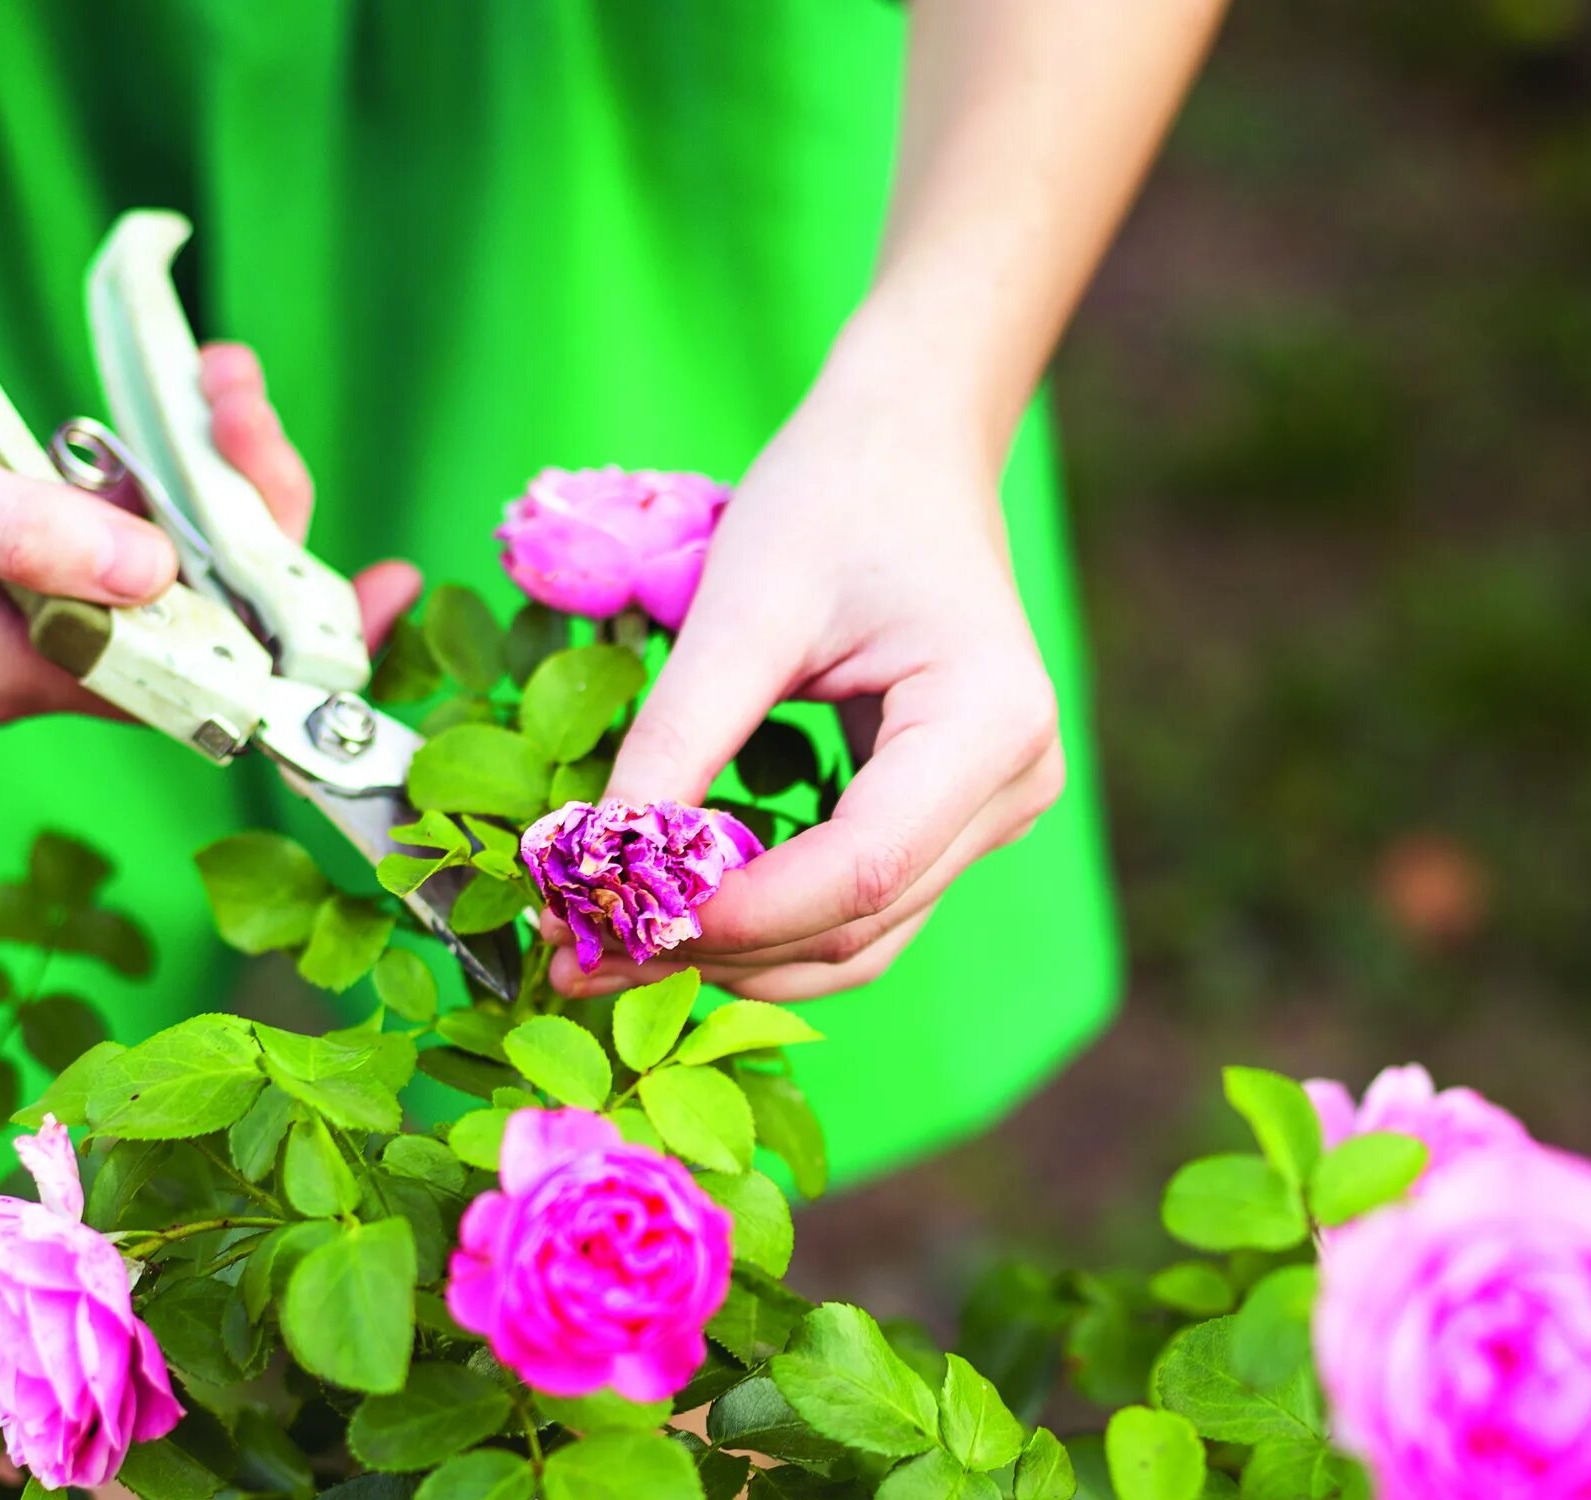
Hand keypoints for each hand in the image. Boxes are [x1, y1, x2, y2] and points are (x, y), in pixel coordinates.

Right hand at [0, 321, 414, 721]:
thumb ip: (27, 531)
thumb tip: (157, 579)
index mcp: (8, 670)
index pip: (194, 686)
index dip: (296, 645)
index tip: (382, 590)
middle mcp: (31, 661)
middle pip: (201, 620)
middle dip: (251, 514)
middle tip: (242, 397)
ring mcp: (28, 613)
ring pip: (177, 569)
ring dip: (217, 477)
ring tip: (218, 373)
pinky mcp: (23, 560)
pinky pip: (135, 533)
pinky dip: (171, 470)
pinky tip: (183, 397)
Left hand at [565, 355, 1066, 1001]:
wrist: (906, 449)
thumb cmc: (835, 498)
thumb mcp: (744, 605)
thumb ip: (679, 737)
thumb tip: (595, 860)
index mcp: (990, 720)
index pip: (862, 868)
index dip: (739, 914)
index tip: (614, 921)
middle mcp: (1014, 785)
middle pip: (861, 922)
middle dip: (717, 949)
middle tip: (576, 958)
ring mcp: (993, 813)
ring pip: (861, 939)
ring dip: (736, 956)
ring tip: (609, 950)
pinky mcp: (953, 821)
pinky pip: (859, 906)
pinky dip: (767, 923)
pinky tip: (674, 915)